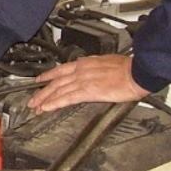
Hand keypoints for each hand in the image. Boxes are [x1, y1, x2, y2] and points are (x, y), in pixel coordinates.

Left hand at [26, 54, 148, 112]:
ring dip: (44, 99)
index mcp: (85, 63)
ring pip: (58, 90)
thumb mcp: (106, 62)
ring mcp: (83, 81)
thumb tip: (91, 72)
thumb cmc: (128, 68)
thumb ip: (94, 68)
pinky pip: (67, 98)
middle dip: (42, 91)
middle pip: (56, 81)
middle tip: (32, 99)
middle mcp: (81, 70)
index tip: (40, 80)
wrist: (137, 71)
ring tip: (35, 107)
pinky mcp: (88, 91)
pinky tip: (47, 108)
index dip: (48, 75)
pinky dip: (55, 103)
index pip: (61, 69)